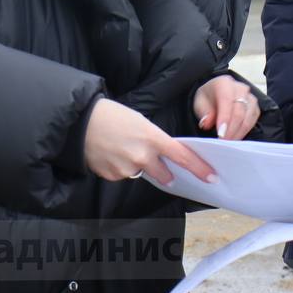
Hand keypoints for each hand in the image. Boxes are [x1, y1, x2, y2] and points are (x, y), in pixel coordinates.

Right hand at [83, 98, 215, 185]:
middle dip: (166, 173)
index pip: (182, 157)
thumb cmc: (112, 116)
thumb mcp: (141, 122)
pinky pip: (124, 175)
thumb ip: (155, 141)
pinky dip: (121, 167)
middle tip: (162, 167)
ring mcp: (126, 168)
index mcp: (152, 138)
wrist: (81, 121)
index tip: (211, 176)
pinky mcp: (112, 176)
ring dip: (138, 166)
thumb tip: (164, 155)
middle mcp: (142, 156)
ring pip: (142, 173)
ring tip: (123, 149)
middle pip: (165, 174)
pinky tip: (112, 154)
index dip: (199, 168)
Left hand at [193, 75, 259, 140]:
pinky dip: (245, 131)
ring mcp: (250, 97)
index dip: (224, 118)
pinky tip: (236, 137)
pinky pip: (253, 121)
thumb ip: (204, 112)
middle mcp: (240, 88)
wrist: (217, 93)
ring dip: (238, 132)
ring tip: (229, 142)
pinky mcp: (255, 107)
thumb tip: (207, 123)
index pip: (226, 100)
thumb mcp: (200, 103)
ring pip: (248, 117)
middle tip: (223, 142)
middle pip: (239, 111)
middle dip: (231, 129)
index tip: (220, 134)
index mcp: (224, 83)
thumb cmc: (209, 98)